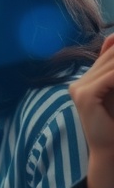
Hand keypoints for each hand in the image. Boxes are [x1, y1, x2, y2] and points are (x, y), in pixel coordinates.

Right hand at [69, 34, 113, 187]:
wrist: (109, 149)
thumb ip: (113, 70)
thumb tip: (112, 38)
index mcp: (84, 82)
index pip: (107, 55)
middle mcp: (78, 83)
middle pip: (110, 57)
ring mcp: (78, 89)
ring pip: (112, 66)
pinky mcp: (84, 96)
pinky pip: (111, 77)